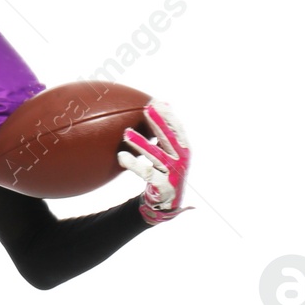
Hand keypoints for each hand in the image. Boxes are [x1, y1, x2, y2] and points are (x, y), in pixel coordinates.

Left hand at [118, 100, 193, 225]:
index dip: (168, 116)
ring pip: (156, 155)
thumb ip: (164, 132)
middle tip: (146, 109)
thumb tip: (161, 103)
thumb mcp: (166, 151)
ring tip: (126, 133)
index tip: (156, 103)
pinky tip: (121, 157)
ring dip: (141, 143)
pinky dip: (133, 164)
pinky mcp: (162, 185)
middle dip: (158, 123)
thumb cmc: (164, 171)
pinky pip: (146, 172)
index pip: (177, 129)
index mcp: (183, 149)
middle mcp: (181, 160)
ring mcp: (173, 173)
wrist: (166, 202)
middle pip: (170, 139)